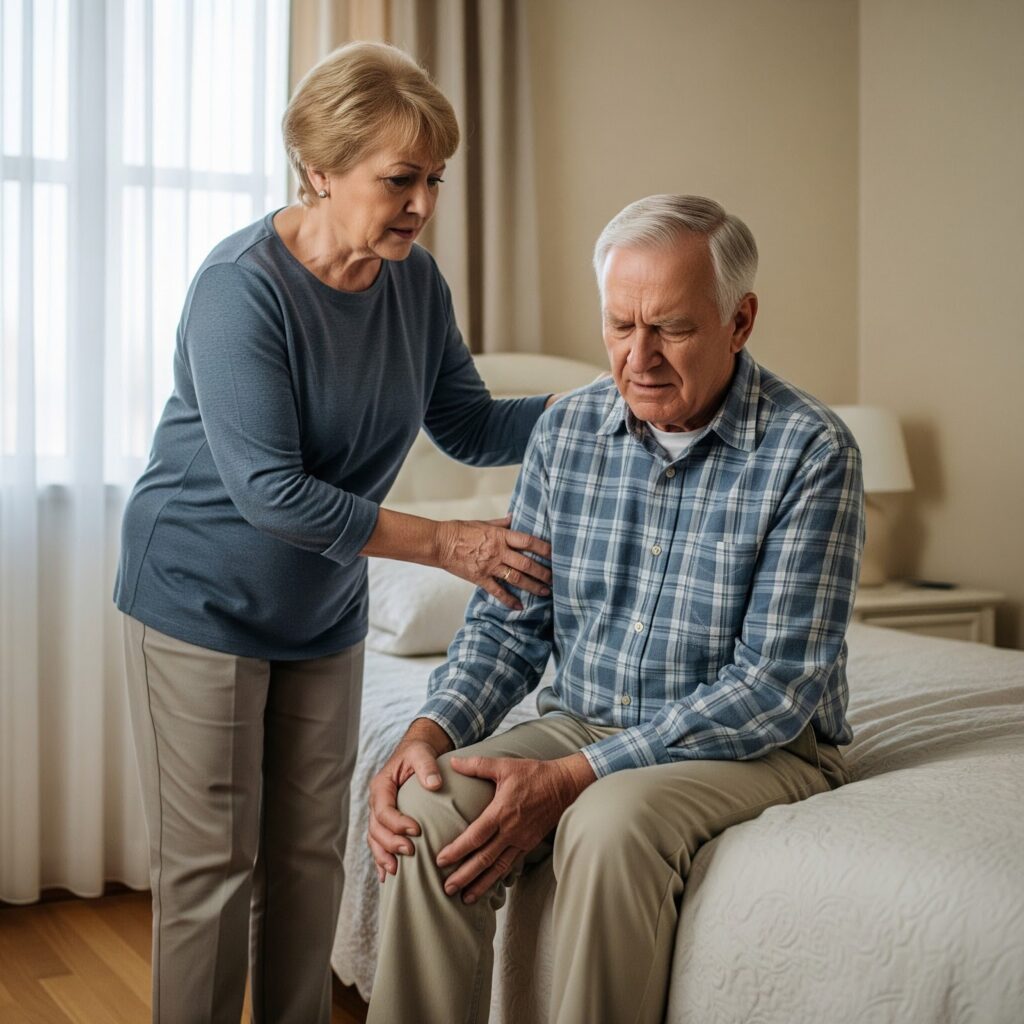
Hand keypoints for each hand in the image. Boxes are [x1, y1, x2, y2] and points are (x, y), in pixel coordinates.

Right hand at [368, 719, 453, 882]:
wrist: (415, 753)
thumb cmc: (418, 753)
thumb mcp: (422, 753)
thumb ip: (427, 766)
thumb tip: (434, 784)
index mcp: (381, 786)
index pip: (384, 809)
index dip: (397, 823)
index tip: (417, 830)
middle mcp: (376, 802)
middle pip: (376, 829)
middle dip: (391, 843)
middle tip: (410, 852)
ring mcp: (379, 814)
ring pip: (374, 839)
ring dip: (383, 856)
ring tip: (396, 871)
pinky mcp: (386, 823)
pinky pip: (379, 843)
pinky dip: (381, 859)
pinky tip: (387, 877)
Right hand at [435, 516, 551, 609]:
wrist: (440, 543)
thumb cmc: (460, 530)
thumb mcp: (483, 523)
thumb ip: (500, 524)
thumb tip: (514, 517)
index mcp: (500, 536)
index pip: (528, 541)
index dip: (544, 548)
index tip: (555, 553)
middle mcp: (498, 552)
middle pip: (526, 564)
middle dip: (543, 572)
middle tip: (555, 579)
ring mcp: (490, 566)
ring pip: (516, 579)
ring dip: (533, 586)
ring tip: (545, 592)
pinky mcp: (480, 578)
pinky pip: (498, 591)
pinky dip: (509, 600)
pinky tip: (519, 606)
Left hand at [435, 752, 595, 903]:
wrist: (565, 785)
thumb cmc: (534, 774)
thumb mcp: (505, 765)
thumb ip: (477, 765)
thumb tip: (453, 761)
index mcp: (502, 811)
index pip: (475, 836)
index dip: (457, 850)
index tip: (440, 860)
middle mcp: (511, 830)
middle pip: (484, 858)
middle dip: (464, 875)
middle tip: (446, 889)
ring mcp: (522, 840)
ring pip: (497, 867)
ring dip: (480, 884)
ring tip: (464, 898)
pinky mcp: (529, 844)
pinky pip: (510, 865)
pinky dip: (497, 877)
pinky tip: (487, 886)